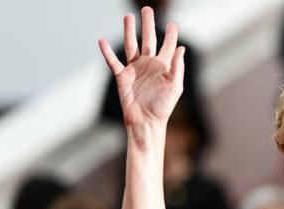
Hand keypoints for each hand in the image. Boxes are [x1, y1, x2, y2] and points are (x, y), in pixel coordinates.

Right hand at [99, 7, 184, 126]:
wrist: (146, 122)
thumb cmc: (163, 108)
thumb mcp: (175, 87)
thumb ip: (177, 68)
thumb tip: (181, 49)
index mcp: (163, 67)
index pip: (168, 46)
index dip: (171, 35)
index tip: (173, 23)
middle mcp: (149, 65)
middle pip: (148, 39)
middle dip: (147, 24)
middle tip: (146, 9)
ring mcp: (135, 69)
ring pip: (131, 45)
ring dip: (128, 31)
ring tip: (127, 17)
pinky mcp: (122, 77)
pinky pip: (113, 62)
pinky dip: (107, 52)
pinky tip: (102, 41)